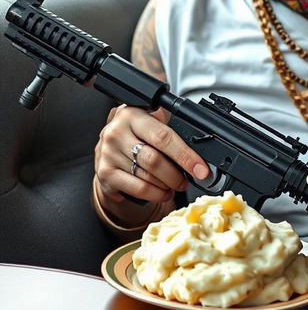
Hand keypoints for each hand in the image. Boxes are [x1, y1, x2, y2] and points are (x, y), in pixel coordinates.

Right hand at [94, 104, 209, 207]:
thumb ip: (170, 129)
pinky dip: (156, 194)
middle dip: (177, 175)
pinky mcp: (105, 174)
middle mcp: (117, 133)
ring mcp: (108, 154)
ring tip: (176, 185)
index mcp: (133, 115)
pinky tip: (163, 192)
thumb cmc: (135, 133)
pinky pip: (138, 189)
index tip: (200, 168)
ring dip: (167, 185)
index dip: (185, 155)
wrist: (107, 146)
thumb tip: (200, 151)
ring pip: (147, 177)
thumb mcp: (150, 122)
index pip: (164, 136)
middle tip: (188, 180)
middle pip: (155, 160)